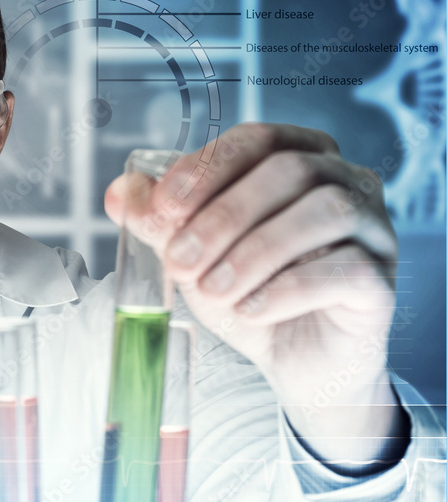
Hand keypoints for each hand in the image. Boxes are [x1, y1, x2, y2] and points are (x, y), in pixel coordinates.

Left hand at [105, 123, 405, 467]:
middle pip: (289, 170)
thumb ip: (160, 222)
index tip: (164, 206)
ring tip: (212, 289)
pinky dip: (287, 289)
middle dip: (223, 216)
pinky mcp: (382, 280)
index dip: (207, 167)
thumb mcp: (195, 254)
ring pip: (323, 213)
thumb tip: (119, 193)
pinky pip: (346, 269)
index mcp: (299, 157)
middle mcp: (346, 182)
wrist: (294, 363)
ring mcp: (374, 228)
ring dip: (255, 251)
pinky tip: (250, 311)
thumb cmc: (249, 292)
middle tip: (179, 261)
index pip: (256, 139)